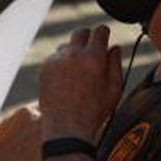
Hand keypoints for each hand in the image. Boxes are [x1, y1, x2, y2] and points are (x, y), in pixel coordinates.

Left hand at [39, 27, 122, 141]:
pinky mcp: (44, 68)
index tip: (105, 38)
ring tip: (79, 72)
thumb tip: (114, 47)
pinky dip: (62, 63)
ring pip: (67, 45)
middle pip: (81, 32)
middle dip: (89, 38)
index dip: (104, 34)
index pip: (100, 31)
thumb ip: (115, 64)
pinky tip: (67, 80)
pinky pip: (55, 57)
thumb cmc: (94, 112)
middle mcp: (73, 55)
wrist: (67, 130)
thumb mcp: (114, 90)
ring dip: (74, 52)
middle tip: (92, 51)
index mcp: (94, 58)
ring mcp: (56, 60)